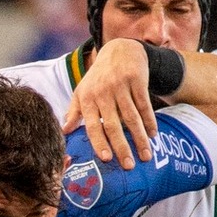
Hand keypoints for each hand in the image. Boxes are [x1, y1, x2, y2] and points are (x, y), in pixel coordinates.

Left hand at [61, 38, 155, 167]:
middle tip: (129, 166)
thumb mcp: (82, 91)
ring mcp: (121, 86)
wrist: (119, 50)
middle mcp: (103, 92)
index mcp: (88, 98)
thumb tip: (63, 132)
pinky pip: (144, 105)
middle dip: (122, 147)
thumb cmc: (98, 77)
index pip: (93, 125)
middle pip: (113, 125)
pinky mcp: (137, 80)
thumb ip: (74, 112)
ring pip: (132, 117)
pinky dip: (150, 121)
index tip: (106, 159)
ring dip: (140, 138)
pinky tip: (153, 135)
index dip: (99, 142)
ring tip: (146, 156)